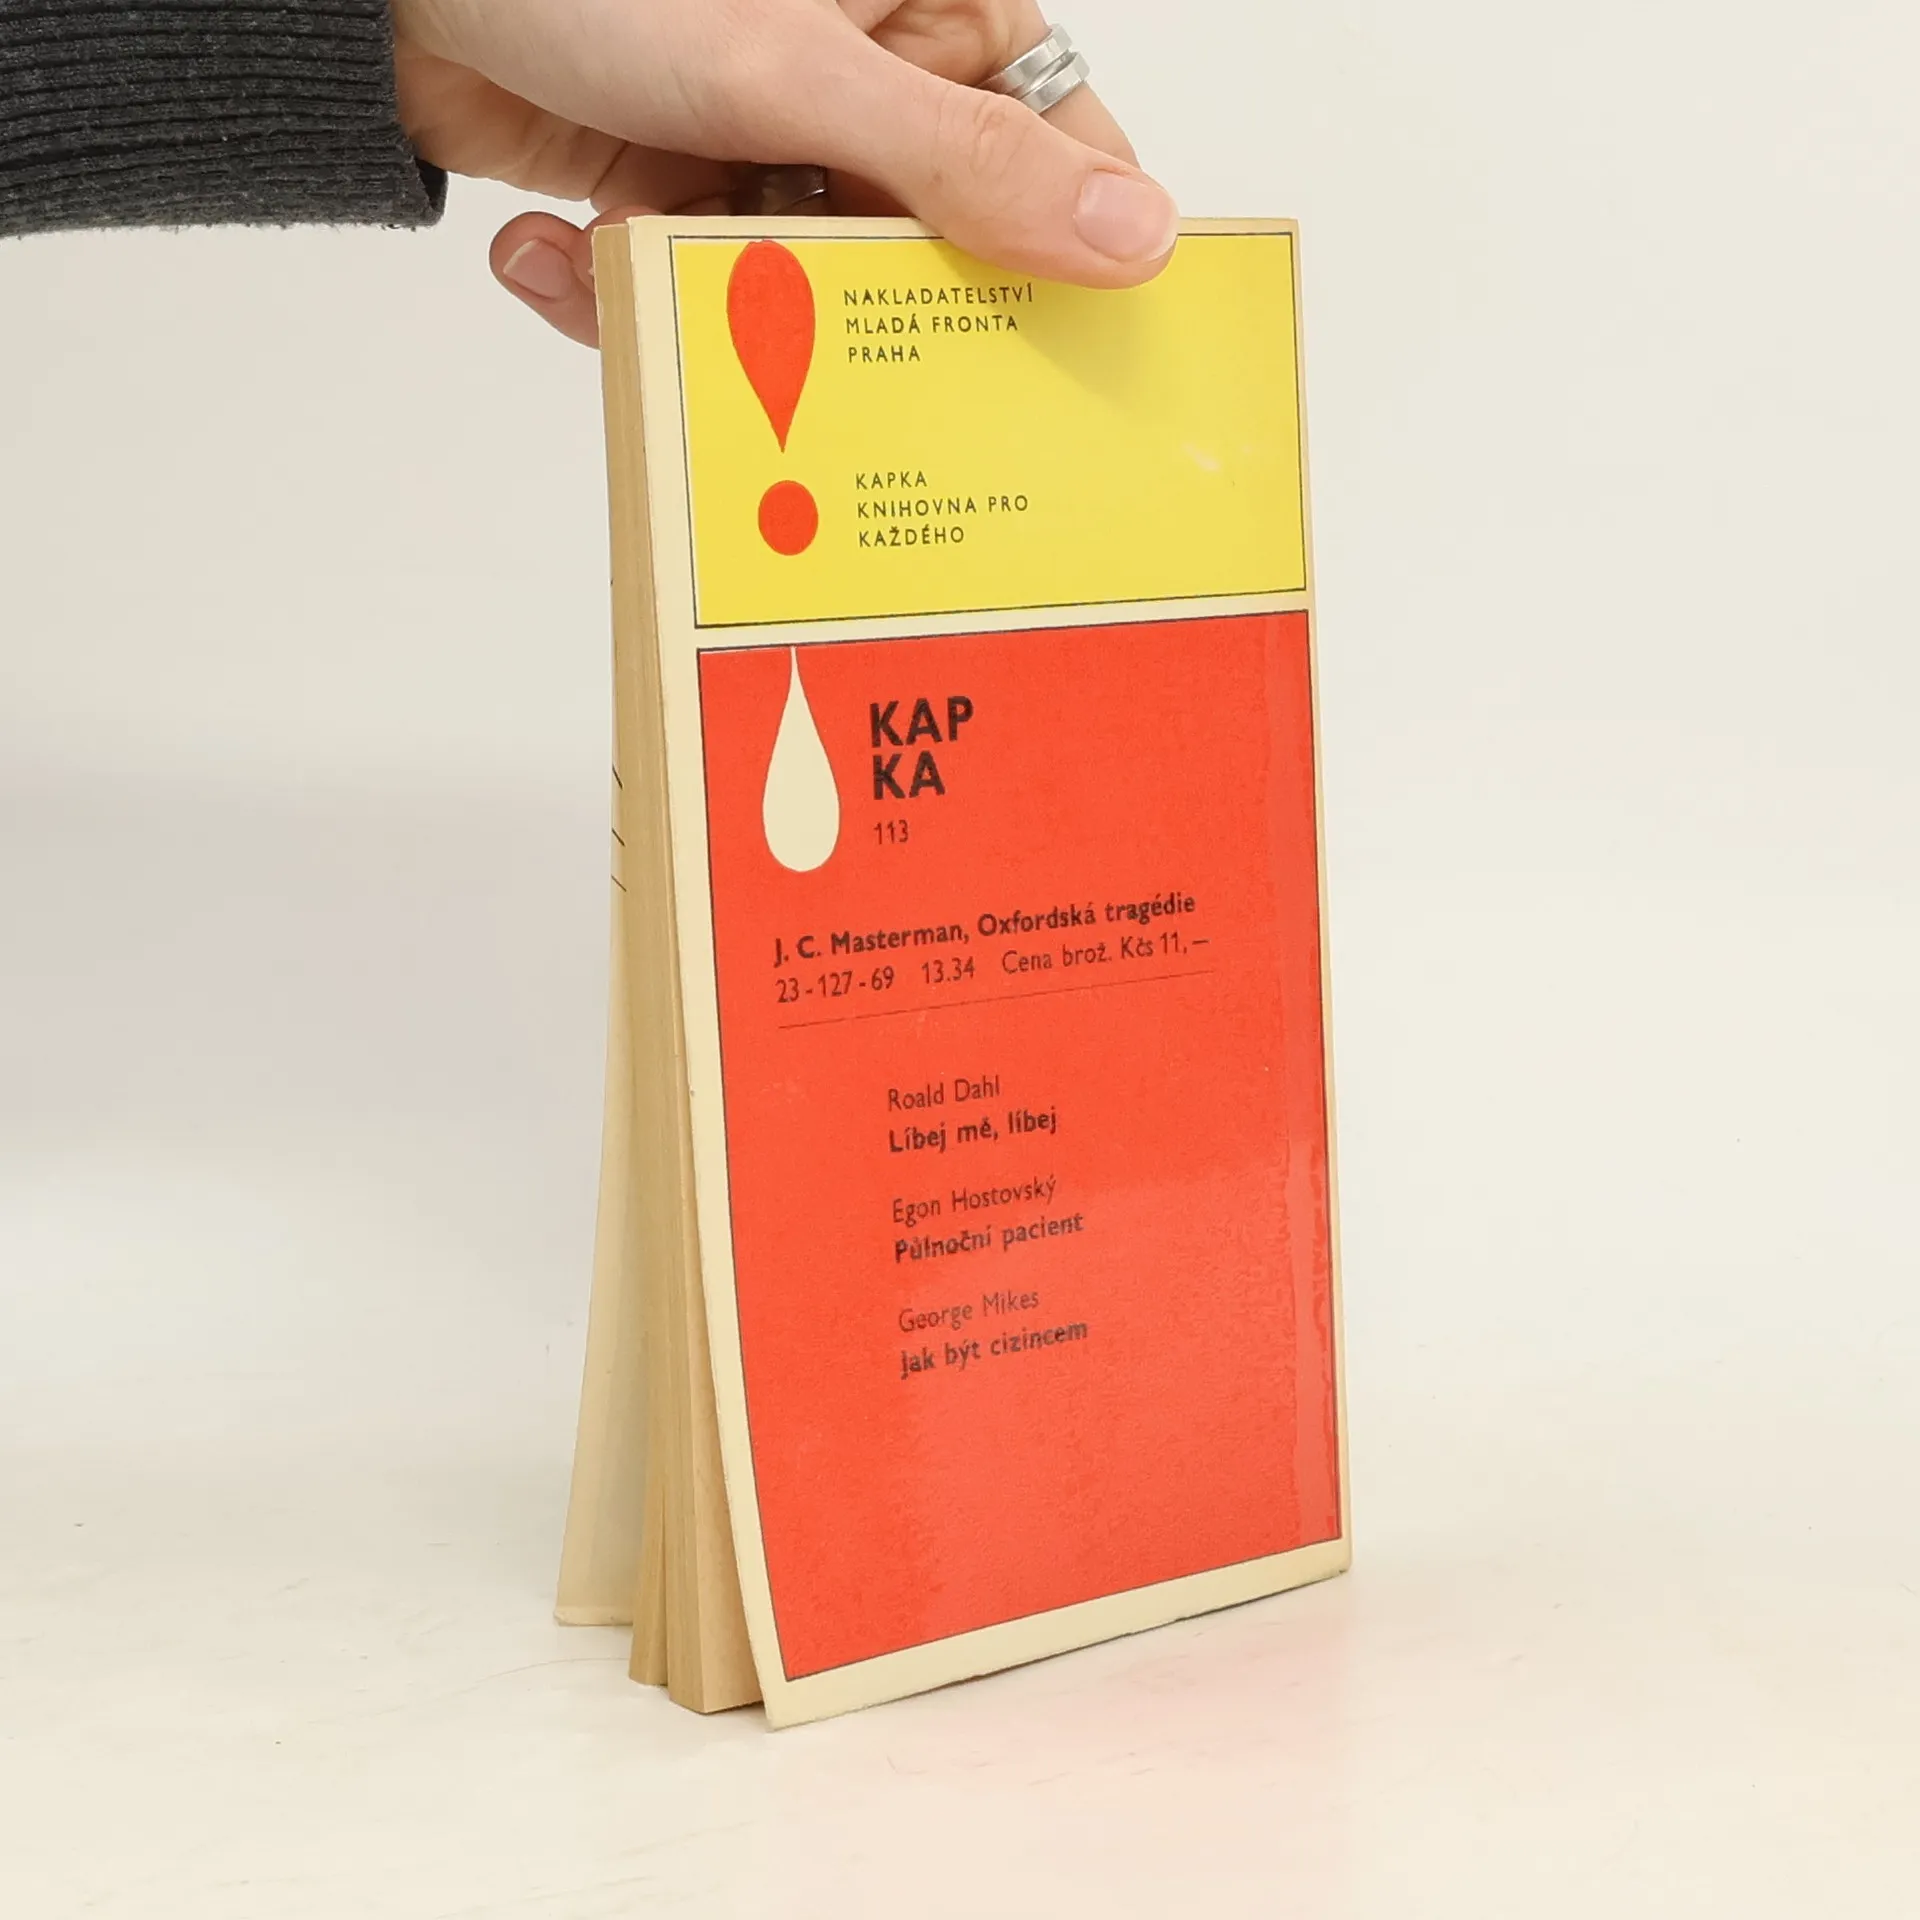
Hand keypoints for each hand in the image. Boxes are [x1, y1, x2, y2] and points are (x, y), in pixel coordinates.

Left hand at [391, 0, 1171, 345]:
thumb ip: (965, 162)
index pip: (1055, 148)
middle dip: (848, 310)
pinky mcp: (679, 187)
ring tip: (628, 251)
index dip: (1060, 260)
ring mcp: (768, 136)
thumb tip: (1135, 240)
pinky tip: (556, 241)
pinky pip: (699, 288)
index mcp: (931, 9)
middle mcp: (863, 78)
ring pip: (803, 290)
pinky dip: (624, 290)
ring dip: (708, 303)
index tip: (1047, 364)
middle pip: (924, 249)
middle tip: (803, 343)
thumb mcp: (799, 64)